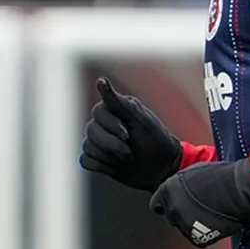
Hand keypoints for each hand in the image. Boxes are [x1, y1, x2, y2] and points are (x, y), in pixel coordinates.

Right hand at [79, 77, 181, 192]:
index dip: (111, 125)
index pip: (97, 112)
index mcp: (114, 110)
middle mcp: (104, 124)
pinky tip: (116, 165)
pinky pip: (86, 161)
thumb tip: (100, 80)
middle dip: (112, 144)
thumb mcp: (140, 118)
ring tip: (127, 157)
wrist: (163, 168)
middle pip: (90, 130)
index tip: (128, 133)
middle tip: (130, 150)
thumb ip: (118, 101)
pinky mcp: (97, 160)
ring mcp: (99, 143)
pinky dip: (101, 165)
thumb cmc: (155, 139)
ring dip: (110, 156)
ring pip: (88, 146)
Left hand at [149, 159, 249, 247]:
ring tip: (209, 212)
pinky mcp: (198, 238)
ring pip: (184, 228)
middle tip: (197, 206)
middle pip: (171, 216)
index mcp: (167, 190)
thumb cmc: (220, 176)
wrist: (240, 190)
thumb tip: (177, 190)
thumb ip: (179, 184)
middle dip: (181, 213)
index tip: (176, 203)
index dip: (167, 203)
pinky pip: (197, 238)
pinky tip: (214, 222)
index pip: (156, 204)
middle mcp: (172, 208)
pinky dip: (204, 233)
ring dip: (193, 223)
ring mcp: (184, 225)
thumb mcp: (193, 172)